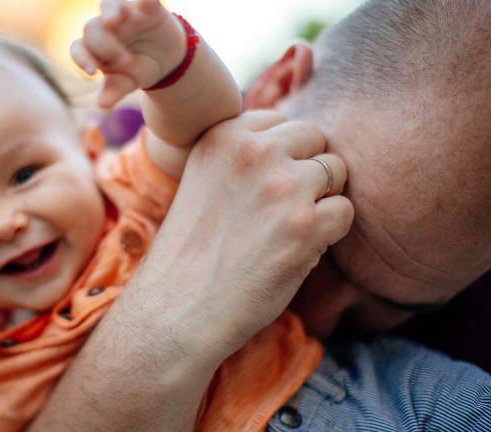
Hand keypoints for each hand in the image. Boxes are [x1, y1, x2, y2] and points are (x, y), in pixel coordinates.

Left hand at [71, 0, 186, 108]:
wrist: (166, 58)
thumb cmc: (138, 69)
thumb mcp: (127, 82)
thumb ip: (114, 90)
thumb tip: (102, 105)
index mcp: (94, 47)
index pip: (79, 48)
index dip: (82, 58)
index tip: (93, 73)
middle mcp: (104, 27)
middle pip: (92, 27)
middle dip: (105, 44)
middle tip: (125, 60)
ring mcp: (124, 13)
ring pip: (109, 3)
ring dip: (111, 9)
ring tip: (116, 19)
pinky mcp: (146, 6)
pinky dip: (143, 0)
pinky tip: (145, 2)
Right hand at [131, 111, 352, 362]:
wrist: (178, 307)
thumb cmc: (192, 250)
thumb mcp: (204, 179)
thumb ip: (244, 154)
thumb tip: (300, 145)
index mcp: (223, 135)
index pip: (281, 121)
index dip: (281, 156)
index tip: (259, 188)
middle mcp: (254, 151)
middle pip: (315, 137)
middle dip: (307, 169)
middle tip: (279, 209)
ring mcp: (283, 186)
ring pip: (336, 170)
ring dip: (320, 199)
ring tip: (285, 230)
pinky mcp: (306, 225)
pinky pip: (345, 211)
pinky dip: (329, 232)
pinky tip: (296, 250)